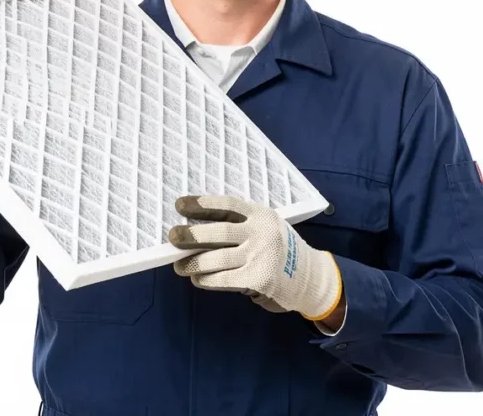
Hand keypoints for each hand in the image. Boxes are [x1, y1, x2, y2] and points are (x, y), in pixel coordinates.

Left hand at [168, 195, 342, 321]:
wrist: (309, 277)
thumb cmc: (279, 250)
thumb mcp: (267, 227)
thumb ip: (241, 225)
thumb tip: (197, 231)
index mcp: (261, 214)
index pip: (227, 204)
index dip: (202, 204)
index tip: (179, 204)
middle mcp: (261, 232)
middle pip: (219, 232)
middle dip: (192, 235)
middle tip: (173, 236)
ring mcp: (261, 256)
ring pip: (218, 259)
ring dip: (194, 262)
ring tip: (179, 266)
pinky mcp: (259, 279)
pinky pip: (224, 279)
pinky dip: (207, 279)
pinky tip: (197, 278)